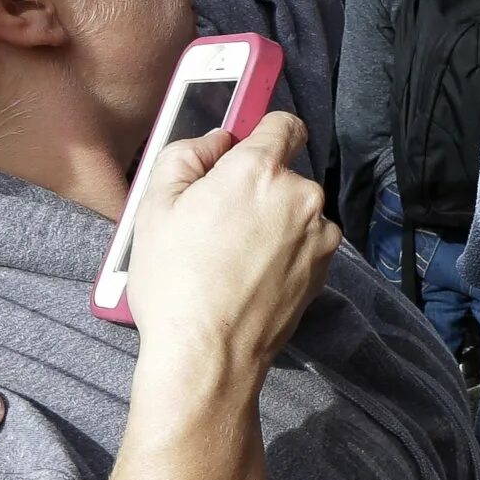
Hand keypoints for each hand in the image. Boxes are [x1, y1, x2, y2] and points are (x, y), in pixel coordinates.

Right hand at [123, 113, 342, 376]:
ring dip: (273, 222)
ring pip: (295, 211)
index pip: (283, 124)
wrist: (209, 355)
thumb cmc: (176, 283)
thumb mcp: (154, 205)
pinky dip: (284, 252)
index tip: (244, 151)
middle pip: (285, 173)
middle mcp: (300, 196)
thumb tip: (216, 143)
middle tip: (217, 220)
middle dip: (256, 187)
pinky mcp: (324, 270)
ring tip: (231, 256)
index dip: (262, 133)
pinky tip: (250, 275)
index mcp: (258, 170)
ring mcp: (318, 236)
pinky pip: (303, 244)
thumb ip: (186, 155)